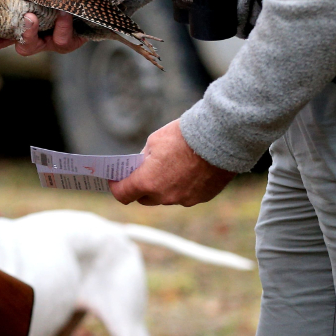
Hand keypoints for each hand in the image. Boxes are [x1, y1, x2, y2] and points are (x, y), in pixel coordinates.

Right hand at [0, 0, 86, 57]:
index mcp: (16, 18)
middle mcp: (30, 32)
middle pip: (5, 46)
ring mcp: (46, 40)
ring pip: (30, 47)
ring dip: (30, 32)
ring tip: (34, 17)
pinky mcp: (66, 42)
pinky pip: (59, 41)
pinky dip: (60, 26)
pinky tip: (64, 13)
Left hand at [111, 121, 236, 206]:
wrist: (220, 138)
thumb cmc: (184, 136)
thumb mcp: (155, 141)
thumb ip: (144, 158)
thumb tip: (143, 165)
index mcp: (147, 182)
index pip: (123, 194)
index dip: (116, 187)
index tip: (115, 180)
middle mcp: (164, 196)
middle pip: (145, 198)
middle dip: (141, 187)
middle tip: (142, 173)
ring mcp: (184, 199)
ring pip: (167, 197)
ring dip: (164, 187)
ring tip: (170, 168)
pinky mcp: (201, 198)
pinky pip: (186, 195)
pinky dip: (183, 186)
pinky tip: (189, 171)